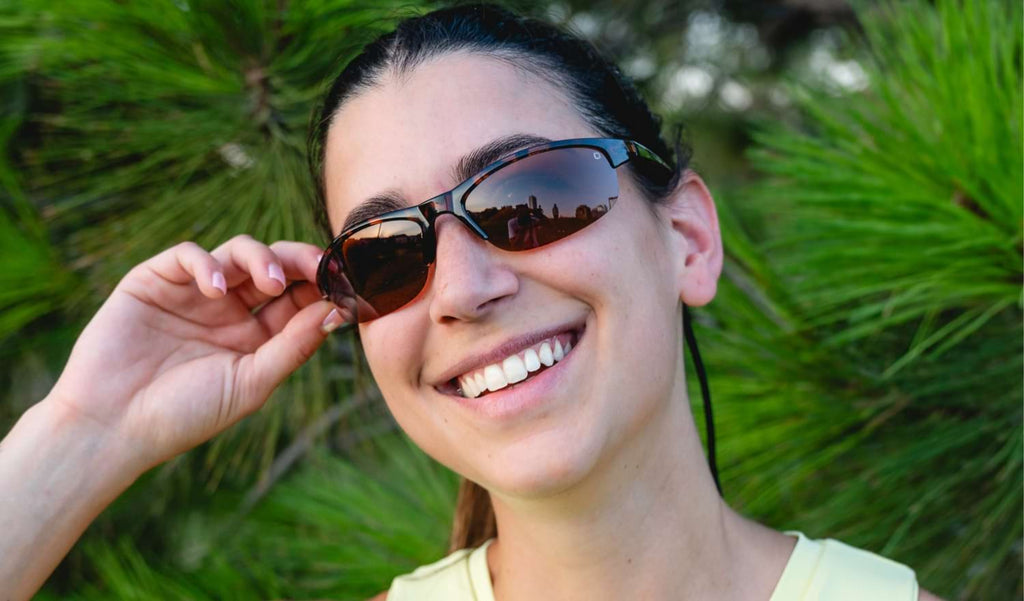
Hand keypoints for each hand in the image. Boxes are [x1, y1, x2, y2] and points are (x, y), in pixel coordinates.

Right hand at [46, 235, 345, 473]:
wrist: (111, 427)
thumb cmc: (184, 415)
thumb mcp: (251, 383)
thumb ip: (293, 345)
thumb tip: (337, 311)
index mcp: (257, 336)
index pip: (298, 298)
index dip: (322, 286)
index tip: (346, 282)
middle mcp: (229, 310)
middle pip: (275, 267)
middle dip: (300, 261)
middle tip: (319, 266)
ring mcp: (193, 293)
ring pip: (237, 253)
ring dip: (260, 260)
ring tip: (268, 284)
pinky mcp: (154, 281)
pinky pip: (189, 255)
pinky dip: (207, 264)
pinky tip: (215, 290)